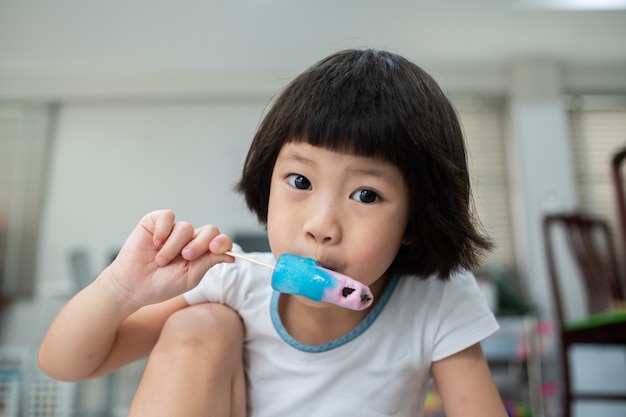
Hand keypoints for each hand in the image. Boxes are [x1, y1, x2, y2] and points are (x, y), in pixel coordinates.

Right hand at [105, 209, 232, 308]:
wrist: (133, 286)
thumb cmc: (161, 284)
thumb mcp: (189, 277)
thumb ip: (208, 262)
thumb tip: (231, 255)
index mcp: (202, 252)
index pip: (220, 241)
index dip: (222, 242)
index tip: (215, 249)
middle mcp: (190, 239)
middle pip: (209, 230)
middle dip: (200, 244)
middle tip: (186, 257)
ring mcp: (173, 230)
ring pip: (186, 227)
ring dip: (174, 246)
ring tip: (161, 260)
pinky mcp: (156, 222)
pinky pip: (168, 216)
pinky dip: (163, 230)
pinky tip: (155, 243)